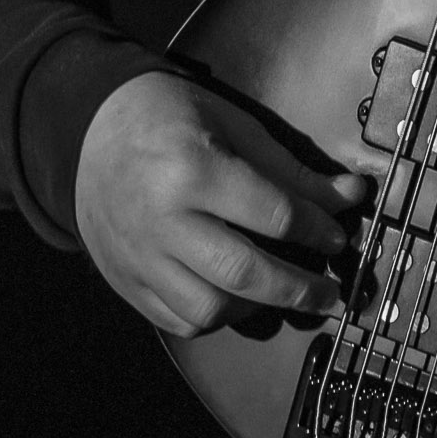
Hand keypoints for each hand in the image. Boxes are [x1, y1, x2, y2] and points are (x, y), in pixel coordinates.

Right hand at [74, 69, 370, 337]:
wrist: (90, 128)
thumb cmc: (167, 117)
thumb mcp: (233, 125)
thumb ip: (289, 169)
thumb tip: (346, 197)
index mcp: (193, 169)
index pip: (273, 216)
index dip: (316, 230)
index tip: (337, 237)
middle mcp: (163, 221)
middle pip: (245, 274)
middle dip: (299, 289)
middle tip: (330, 293)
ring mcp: (140, 256)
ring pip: (209, 310)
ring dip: (254, 308)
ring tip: (277, 292)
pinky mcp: (126, 280)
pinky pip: (178, 321)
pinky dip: (214, 317)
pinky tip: (234, 297)